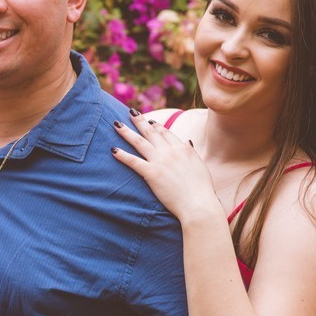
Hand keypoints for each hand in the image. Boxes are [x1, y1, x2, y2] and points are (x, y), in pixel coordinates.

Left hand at [111, 108, 222, 222]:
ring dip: (126, 132)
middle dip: (139, 121)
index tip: (149, 121)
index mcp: (183, 148)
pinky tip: (113, 150)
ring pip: (139, 142)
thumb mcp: (200, 165)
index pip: (166, 133)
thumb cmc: (202, 189)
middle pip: (151, 132)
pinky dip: (122, 155)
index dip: (156, 126)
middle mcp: (170, 151)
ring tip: (116, 124)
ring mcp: (160, 161)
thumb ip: (191, 153)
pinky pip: (133, 161)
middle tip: (130, 112)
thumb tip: (187, 142)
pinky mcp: (151, 173)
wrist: (198, 204)